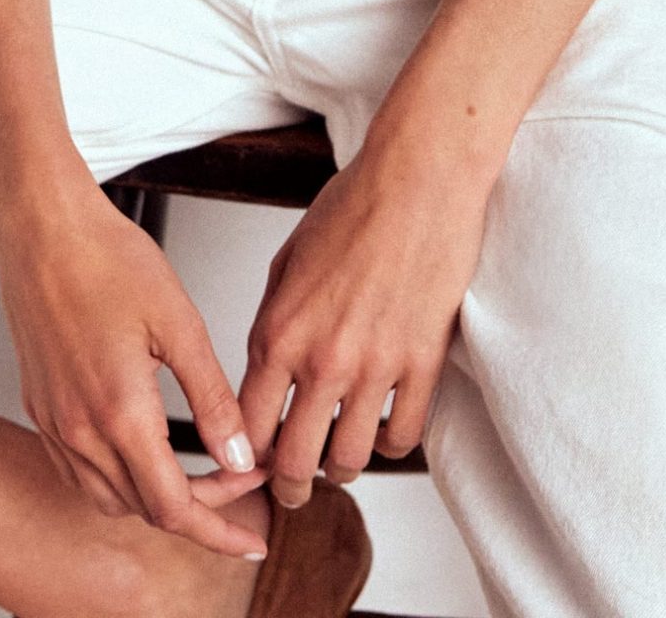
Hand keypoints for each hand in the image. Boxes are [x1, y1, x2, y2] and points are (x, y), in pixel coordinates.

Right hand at [0, 178, 268, 559]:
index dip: (219, 528)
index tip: (252, 534)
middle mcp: (78, 430)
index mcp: (119, 412)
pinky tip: (144, 453)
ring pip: (110, 498)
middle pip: (145, 508)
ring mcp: (53, 422)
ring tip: (200, 468)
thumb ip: (211, 398)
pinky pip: (80, 473)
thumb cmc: (107, 257)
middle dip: (200, 506)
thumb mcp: (179, 322)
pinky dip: (118, 480)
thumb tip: (239, 455)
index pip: (174, 507)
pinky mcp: (40, 407)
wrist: (41, 226)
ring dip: (157, 497)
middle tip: (241, 476)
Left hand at [237, 137, 489, 507]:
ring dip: (340, 469)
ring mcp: (376, 366)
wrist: (417, 178)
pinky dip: (390, 444)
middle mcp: (323, 359)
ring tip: (337, 461)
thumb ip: (273, 321)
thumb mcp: (287, 260)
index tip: (248, 464)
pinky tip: (383, 429)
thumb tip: (268, 370)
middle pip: (295, 462)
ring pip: (349, 460)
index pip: (247, 428)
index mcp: (280, 332)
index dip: (243, 459)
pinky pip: (404, 436)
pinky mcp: (422, 363)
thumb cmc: (354, 205)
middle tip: (290, 488)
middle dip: (287, 486)